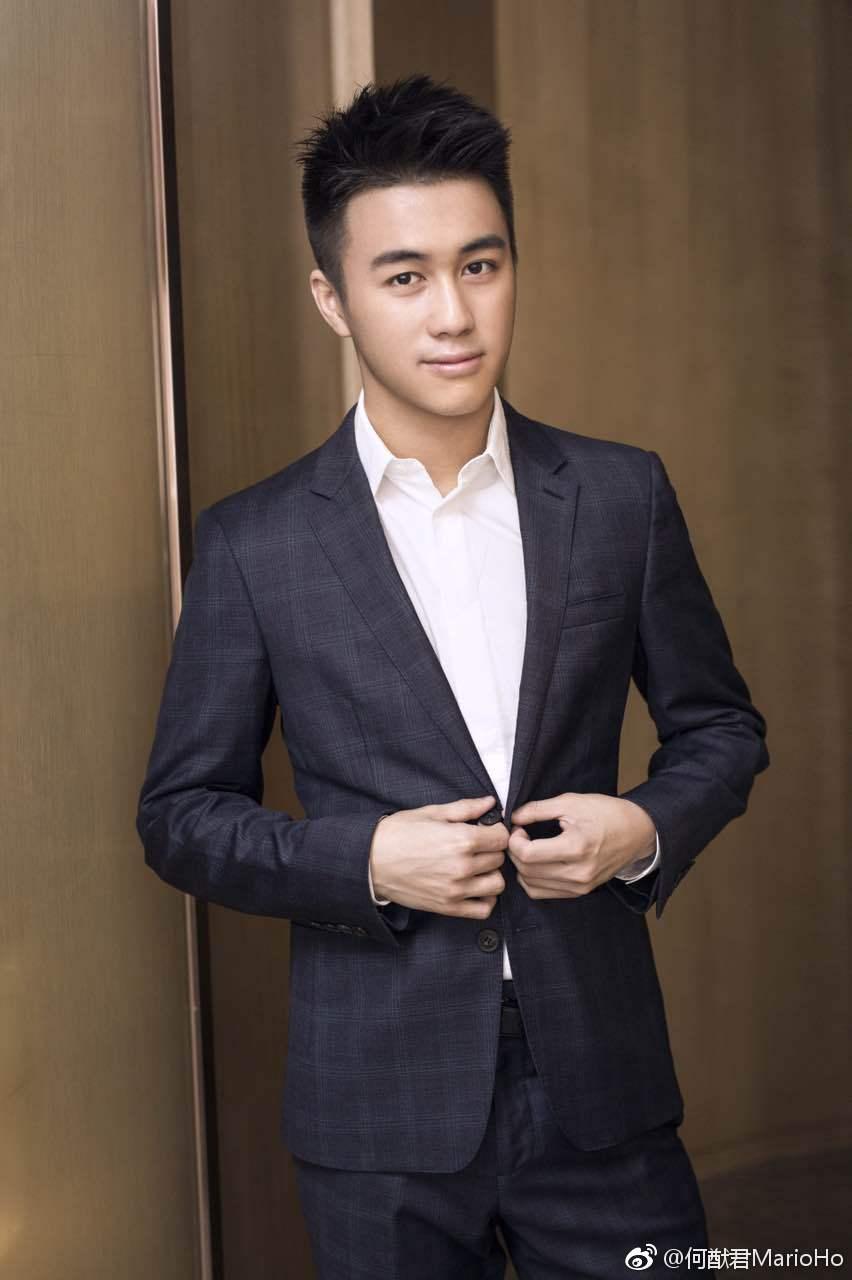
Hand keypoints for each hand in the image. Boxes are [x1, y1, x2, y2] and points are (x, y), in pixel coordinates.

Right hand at [368, 795, 507, 918]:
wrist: (370, 861)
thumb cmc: (398, 833)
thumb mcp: (432, 813)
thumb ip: (465, 808)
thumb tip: (490, 803)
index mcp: (461, 840)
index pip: (502, 837)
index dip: (495, 831)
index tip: (486, 831)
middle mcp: (463, 866)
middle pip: (499, 859)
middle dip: (491, 850)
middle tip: (476, 847)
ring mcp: (456, 889)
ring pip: (497, 884)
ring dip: (490, 874)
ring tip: (476, 867)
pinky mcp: (448, 907)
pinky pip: (483, 909)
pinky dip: (484, 899)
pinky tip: (473, 887)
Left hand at [507, 792, 656, 899]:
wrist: (637, 832)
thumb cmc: (607, 814)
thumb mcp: (571, 802)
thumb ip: (538, 809)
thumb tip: (513, 817)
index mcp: (576, 848)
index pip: (527, 854)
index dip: (514, 840)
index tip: (518, 828)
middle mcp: (578, 873)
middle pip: (526, 871)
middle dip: (514, 852)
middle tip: (520, 835)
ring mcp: (580, 886)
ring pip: (531, 885)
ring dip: (521, 867)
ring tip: (528, 848)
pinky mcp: (580, 892)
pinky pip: (543, 893)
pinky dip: (532, 880)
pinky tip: (537, 862)